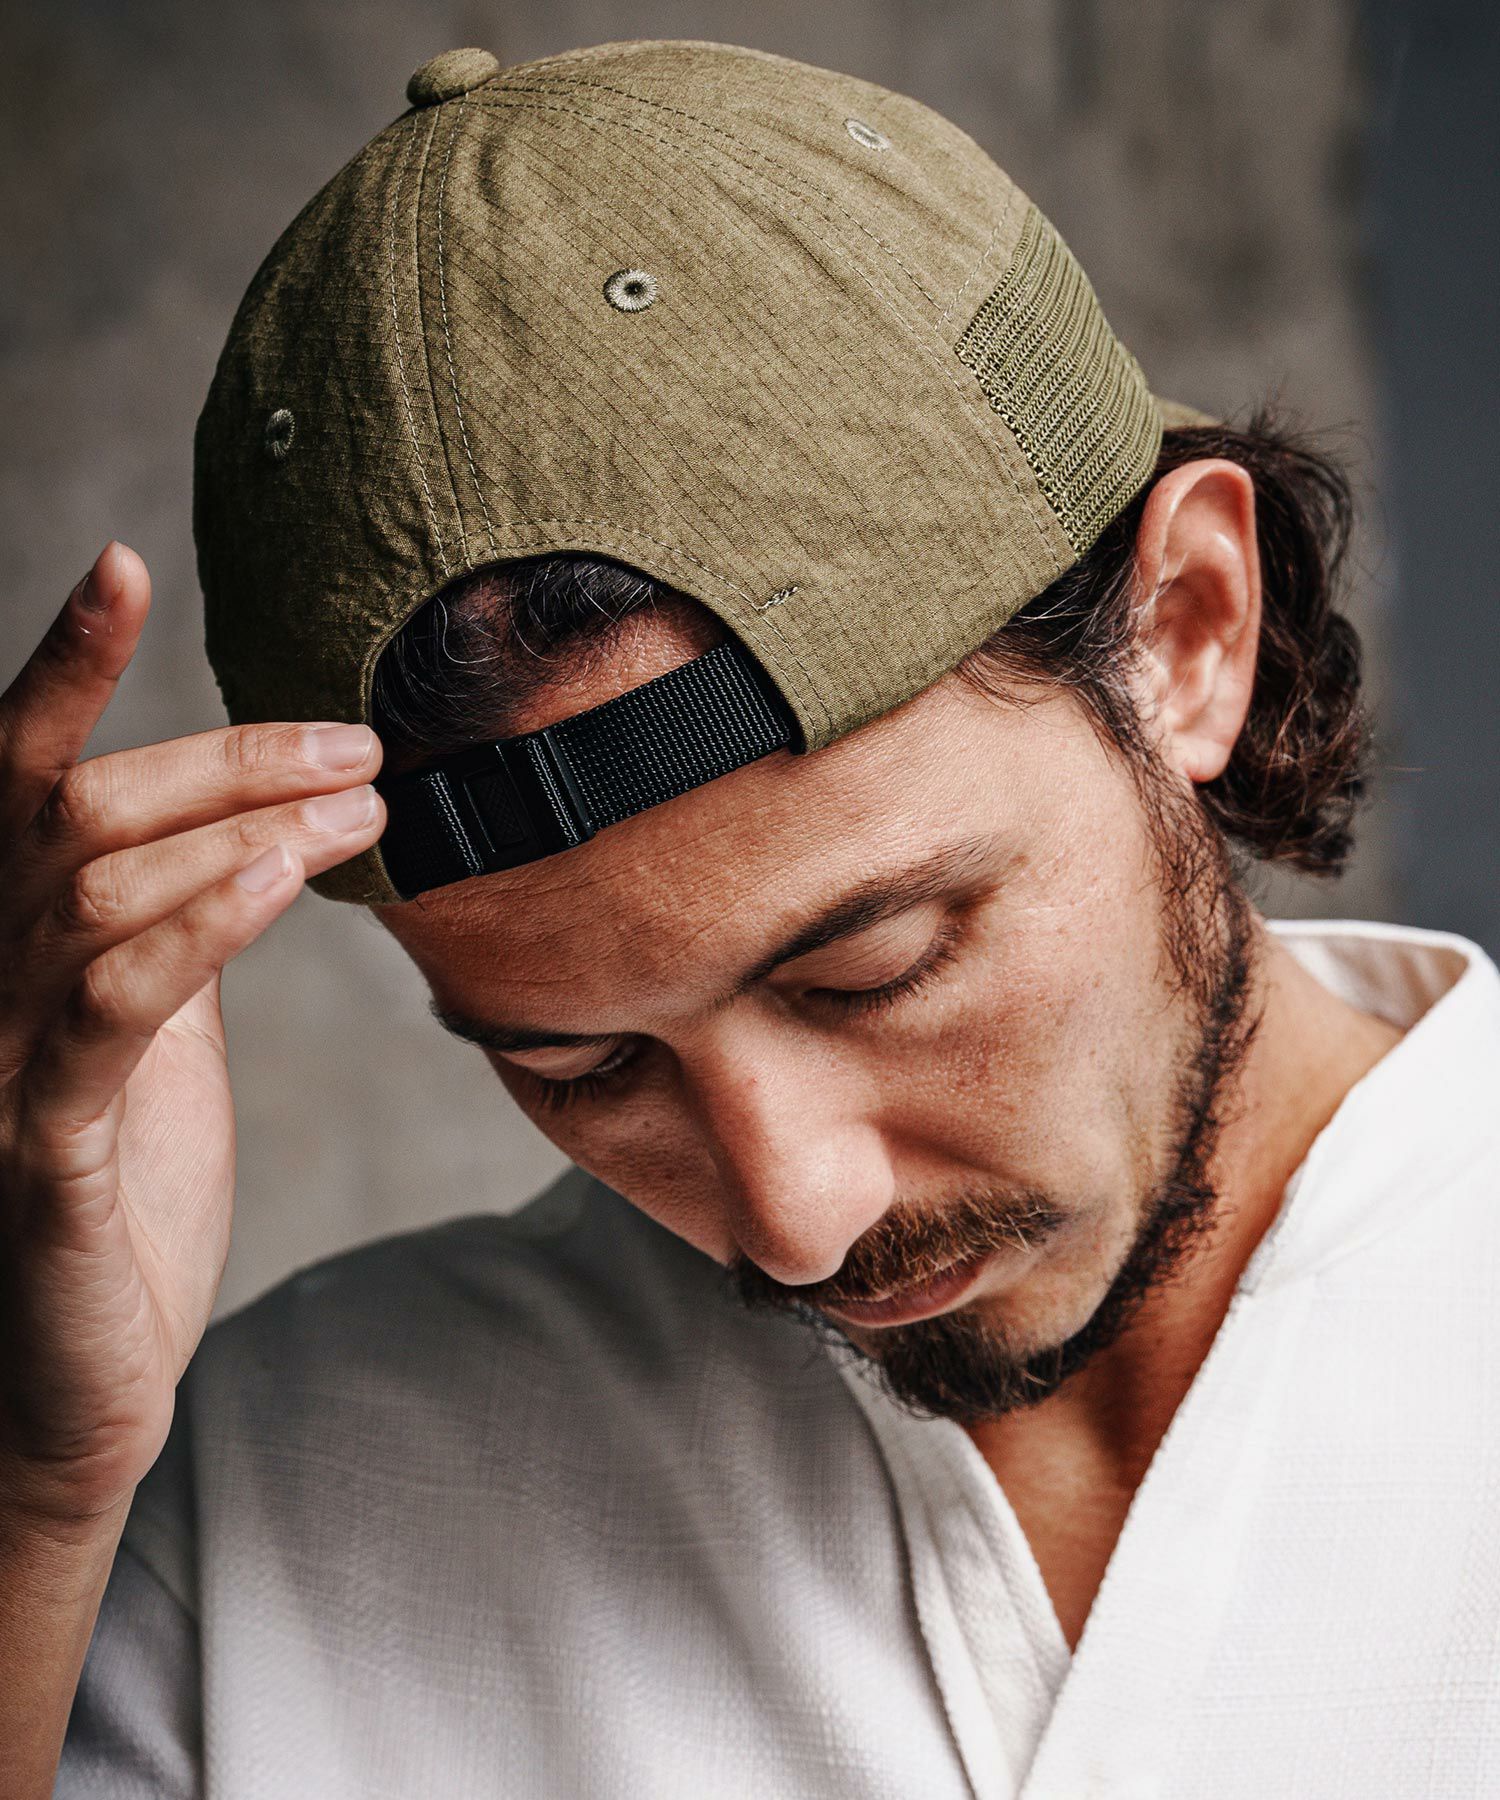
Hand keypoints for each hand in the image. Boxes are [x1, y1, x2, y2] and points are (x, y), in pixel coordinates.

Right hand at [0, 542, 385, 1524]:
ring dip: (239, 829)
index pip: (17, 780)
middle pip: (79, 813)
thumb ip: (168, 937)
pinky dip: (201, 926)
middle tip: (358, 745)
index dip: (60, 668)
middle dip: (226, 760)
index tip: (123, 566)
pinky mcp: (37, 1147)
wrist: (63, 1386)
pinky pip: (112, 1008)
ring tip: (358, 804)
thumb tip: (246, 838)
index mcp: (4, 948)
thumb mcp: (148, 1040)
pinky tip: (287, 880)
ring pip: (98, 892)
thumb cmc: (112, 1200)